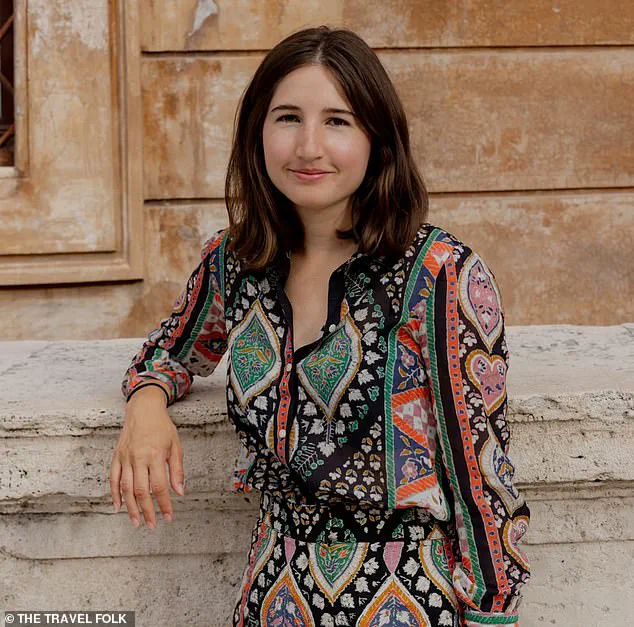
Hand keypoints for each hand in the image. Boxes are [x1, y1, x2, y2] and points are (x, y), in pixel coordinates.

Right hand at [110, 385, 184, 528]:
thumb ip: (177, 469)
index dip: (164, 504)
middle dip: (147, 511)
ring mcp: (125, 458)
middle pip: (141, 491)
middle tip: (151, 526)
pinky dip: (114, 494)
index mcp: (155, 455)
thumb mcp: (175, 445)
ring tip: (136, 522)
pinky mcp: (116, 457)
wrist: (143, 409)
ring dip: (131, 508)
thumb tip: (179, 492)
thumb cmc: (162, 427)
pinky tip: (118, 507)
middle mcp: (138, 458)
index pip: (160, 486)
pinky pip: (113, 479)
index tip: (168, 517)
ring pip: (126, 488)